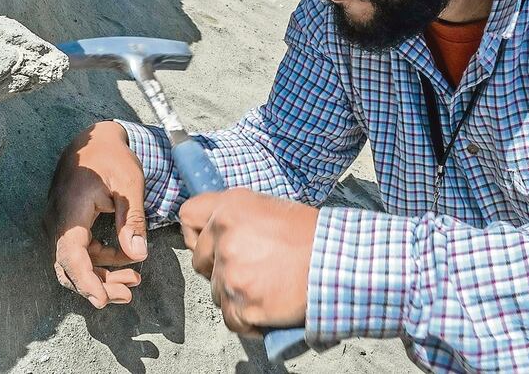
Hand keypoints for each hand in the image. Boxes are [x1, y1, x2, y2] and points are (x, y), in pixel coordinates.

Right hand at [44, 121, 145, 307]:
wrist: (94, 140)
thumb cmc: (112, 158)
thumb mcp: (129, 185)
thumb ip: (132, 219)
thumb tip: (139, 255)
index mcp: (70, 212)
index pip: (71, 256)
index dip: (86, 282)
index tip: (103, 299)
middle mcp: (58, 222)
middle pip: (71, 267)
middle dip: (99, 285)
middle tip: (129, 293)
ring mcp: (61, 225)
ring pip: (76, 263)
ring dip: (102, 275)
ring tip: (134, 281)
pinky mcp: (69, 226)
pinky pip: (81, 252)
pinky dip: (102, 261)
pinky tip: (128, 260)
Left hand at [179, 188, 318, 335]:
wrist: (339, 263)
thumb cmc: (314, 236)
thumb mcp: (270, 208)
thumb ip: (238, 218)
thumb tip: (218, 233)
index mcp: (231, 208)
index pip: (189, 217)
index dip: (198, 233)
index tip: (208, 243)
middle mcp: (225, 238)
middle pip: (200, 261)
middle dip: (218, 269)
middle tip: (249, 269)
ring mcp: (231, 273)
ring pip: (217, 292)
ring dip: (237, 294)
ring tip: (267, 287)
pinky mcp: (242, 305)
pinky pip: (231, 319)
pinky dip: (248, 319)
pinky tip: (269, 307)